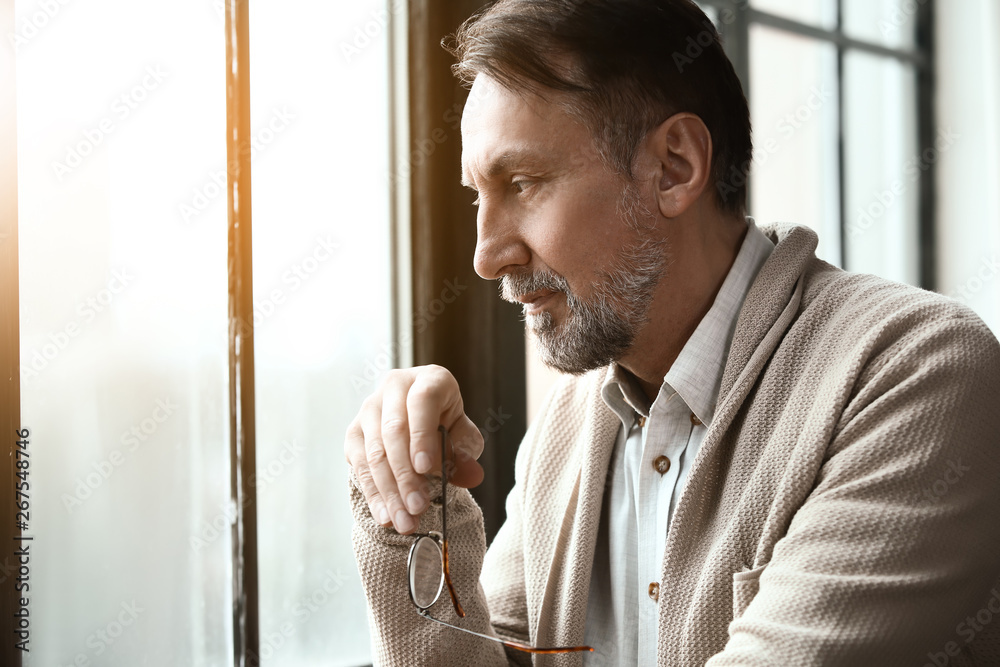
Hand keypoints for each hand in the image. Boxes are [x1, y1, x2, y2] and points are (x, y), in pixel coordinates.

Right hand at [345, 365, 484, 533]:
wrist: (420, 423)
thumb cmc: (447, 426)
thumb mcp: (463, 435)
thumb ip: (466, 452)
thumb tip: (471, 475)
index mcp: (429, 379)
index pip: (422, 401)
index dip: (422, 434)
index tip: (426, 468)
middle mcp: (394, 387)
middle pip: (394, 431)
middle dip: (406, 475)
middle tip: (417, 508)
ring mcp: (370, 408)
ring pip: (375, 452)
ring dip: (390, 491)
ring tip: (404, 521)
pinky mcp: (354, 432)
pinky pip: (359, 465)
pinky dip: (374, 494)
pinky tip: (385, 515)